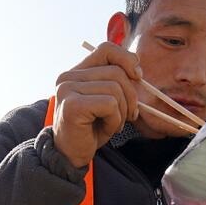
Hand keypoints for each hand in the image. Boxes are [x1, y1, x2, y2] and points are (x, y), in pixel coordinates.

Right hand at [52, 42, 141, 167]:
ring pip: (115, 89)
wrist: (71, 156)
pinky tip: (105, 129)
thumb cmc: (91, 128)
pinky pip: (110, 104)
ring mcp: (67, 90)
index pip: (106, 49)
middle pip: (116, 72)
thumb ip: (117, 81)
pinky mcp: (72, 105)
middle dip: (131, 96)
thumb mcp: (107, 99)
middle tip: (128, 115)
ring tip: (112, 124)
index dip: (126, 59)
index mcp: (76, 72)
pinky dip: (115, 120)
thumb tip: (137, 69)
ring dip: (122, 112)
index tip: (137, 76)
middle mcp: (68, 77)